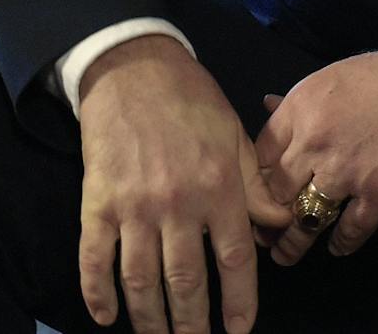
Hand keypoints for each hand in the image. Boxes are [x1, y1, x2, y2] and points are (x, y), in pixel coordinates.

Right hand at [76, 35, 287, 333]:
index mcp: (218, 187)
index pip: (234, 259)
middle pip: (186, 280)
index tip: (239, 330)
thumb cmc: (193, 102)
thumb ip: (258, 186)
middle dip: (192, 322)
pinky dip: (97, 294)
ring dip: (149, 319)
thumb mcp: (236, 137)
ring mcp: (133, 207)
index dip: (238, 301)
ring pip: (141, 279)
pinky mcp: (96, 203)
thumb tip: (282, 226)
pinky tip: (106, 317)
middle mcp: (177, 203)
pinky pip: (94, 259)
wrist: (134, 69)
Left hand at [253, 37, 377, 264]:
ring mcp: (346, 173)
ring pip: (305, 220)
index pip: (260, 157)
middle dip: (267, 218)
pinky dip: (341, 243)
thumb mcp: (333, 77)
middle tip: (264, 233)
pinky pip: (349, 231)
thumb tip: (266, 108)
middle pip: (276, 193)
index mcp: (301, 110)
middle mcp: (315, 143)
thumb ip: (298, 103)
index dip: (256, 180)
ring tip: (286, 255)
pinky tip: (337, 247)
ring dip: (293, 243)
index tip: (257, 194)